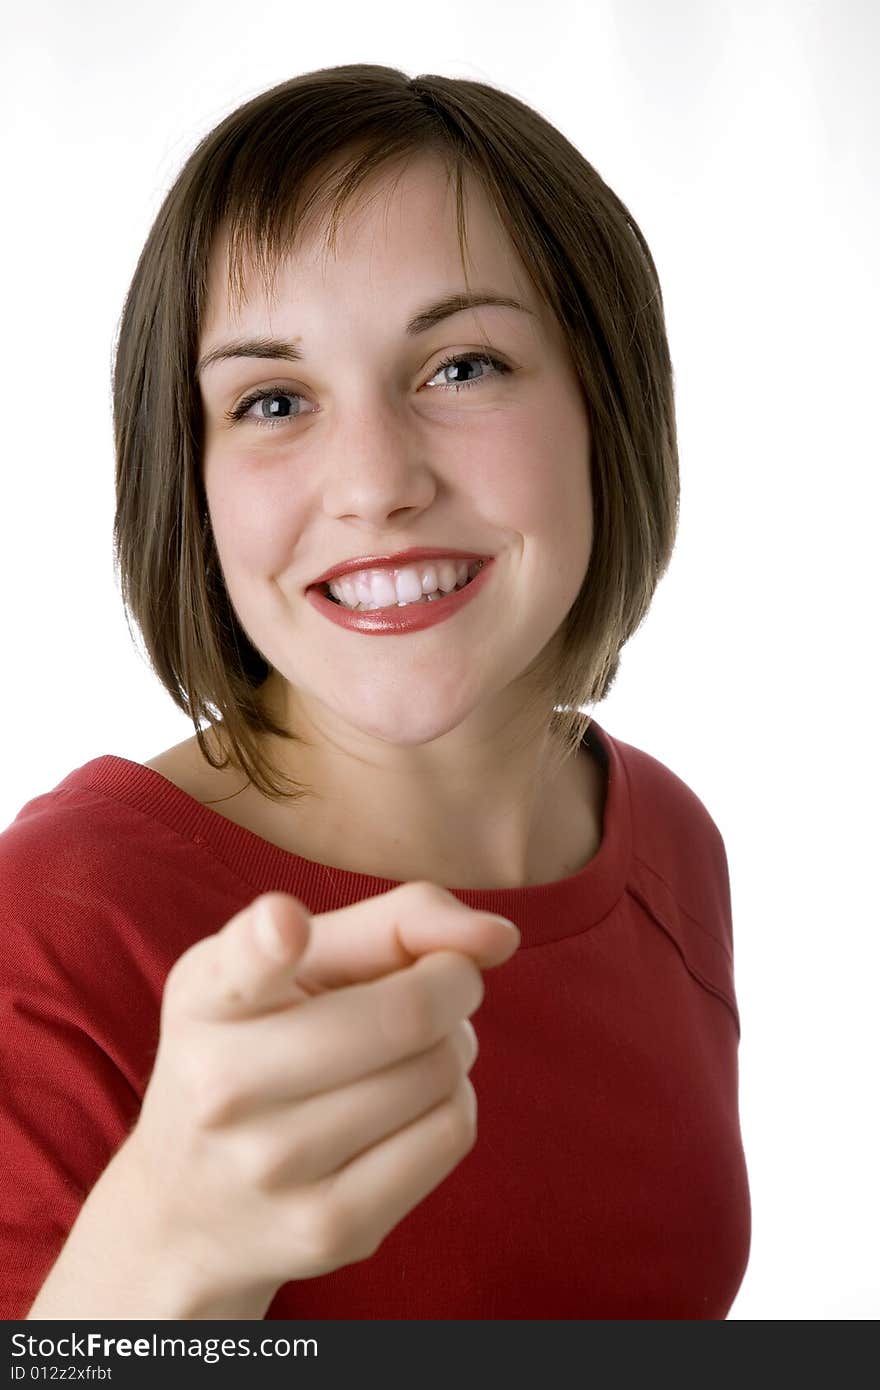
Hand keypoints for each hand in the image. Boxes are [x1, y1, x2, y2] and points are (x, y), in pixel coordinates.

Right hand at [120, 881, 518, 1311]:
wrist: (190, 1208)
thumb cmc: (264, 1046)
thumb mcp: (294, 966)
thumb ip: (393, 921)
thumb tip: (499, 937)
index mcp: (209, 997)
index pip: (244, 963)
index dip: (273, 939)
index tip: (285, 924)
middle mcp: (224, 1083)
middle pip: (407, 1013)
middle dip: (454, 982)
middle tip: (441, 981)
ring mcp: (274, 1165)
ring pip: (439, 1071)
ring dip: (453, 1043)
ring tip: (409, 1049)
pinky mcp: (328, 1227)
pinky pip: (450, 1132)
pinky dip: (452, 1100)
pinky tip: (411, 1103)